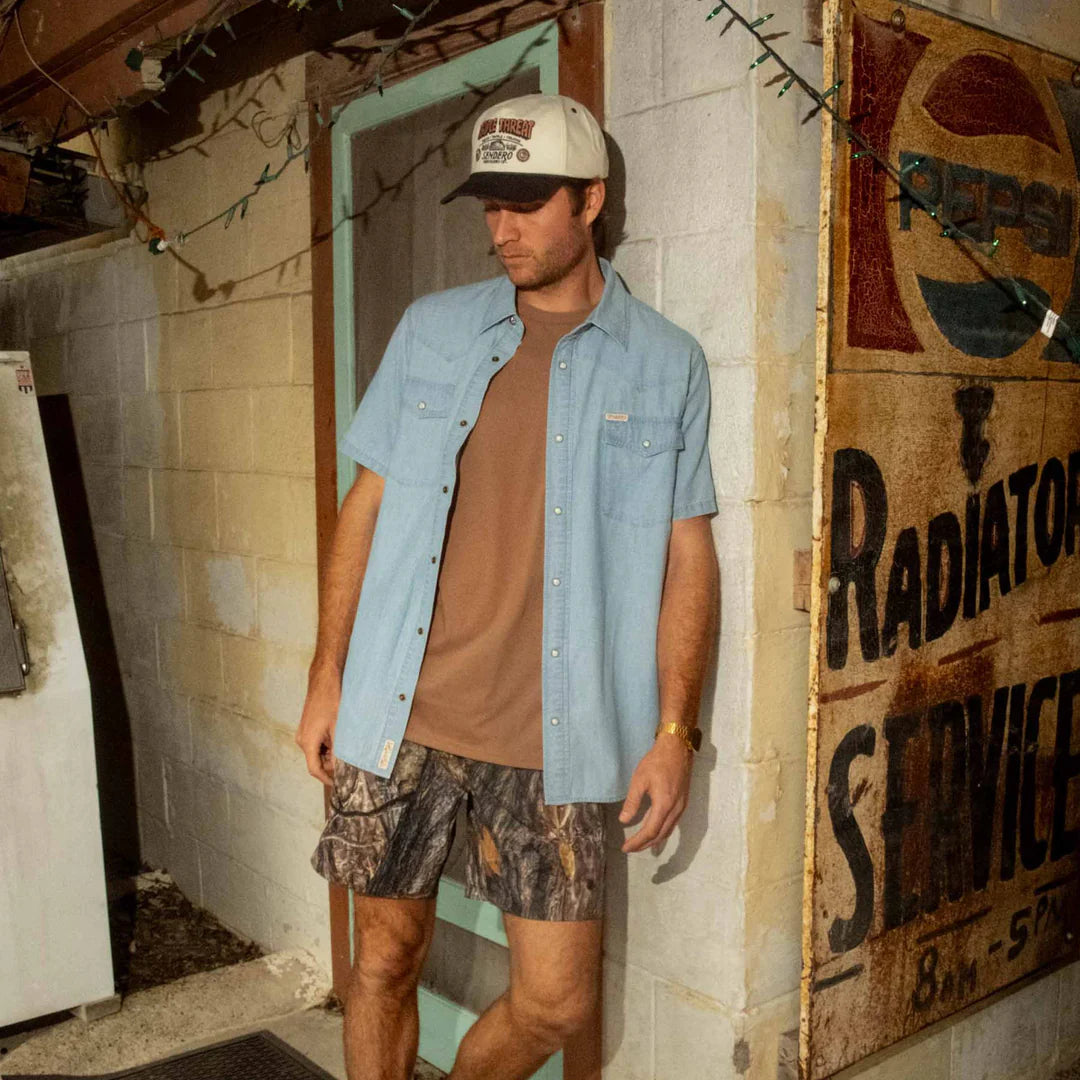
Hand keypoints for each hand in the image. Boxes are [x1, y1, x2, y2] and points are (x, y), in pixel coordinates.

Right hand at [295, 670, 339, 786]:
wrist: (324, 681)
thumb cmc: (331, 701)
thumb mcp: (339, 728)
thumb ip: (338, 750)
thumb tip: (341, 766)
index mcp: (307, 742)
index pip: (314, 769)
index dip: (326, 778)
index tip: (338, 784)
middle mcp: (302, 740)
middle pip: (316, 761)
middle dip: (331, 764)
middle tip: (348, 762)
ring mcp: (303, 733)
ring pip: (317, 752)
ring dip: (330, 753)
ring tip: (345, 745)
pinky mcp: (306, 728)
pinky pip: (316, 743)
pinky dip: (327, 744)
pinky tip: (338, 736)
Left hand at [617, 733, 693, 852]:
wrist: (677, 748)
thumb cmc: (656, 762)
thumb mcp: (639, 780)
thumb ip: (632, 802)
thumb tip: (624, 821)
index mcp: (664, 805)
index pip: (650, 831)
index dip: (637, 842)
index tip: (625, 848)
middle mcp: (675, 810)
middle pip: (660, 835)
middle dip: (645, 845)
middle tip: (630, 849)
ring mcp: (681, 807)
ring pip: (668, 831)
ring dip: (654, 840)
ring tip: (640, 843)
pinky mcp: (683, 802)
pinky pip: (672, 824)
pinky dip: (662, 831)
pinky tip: (654, 830)